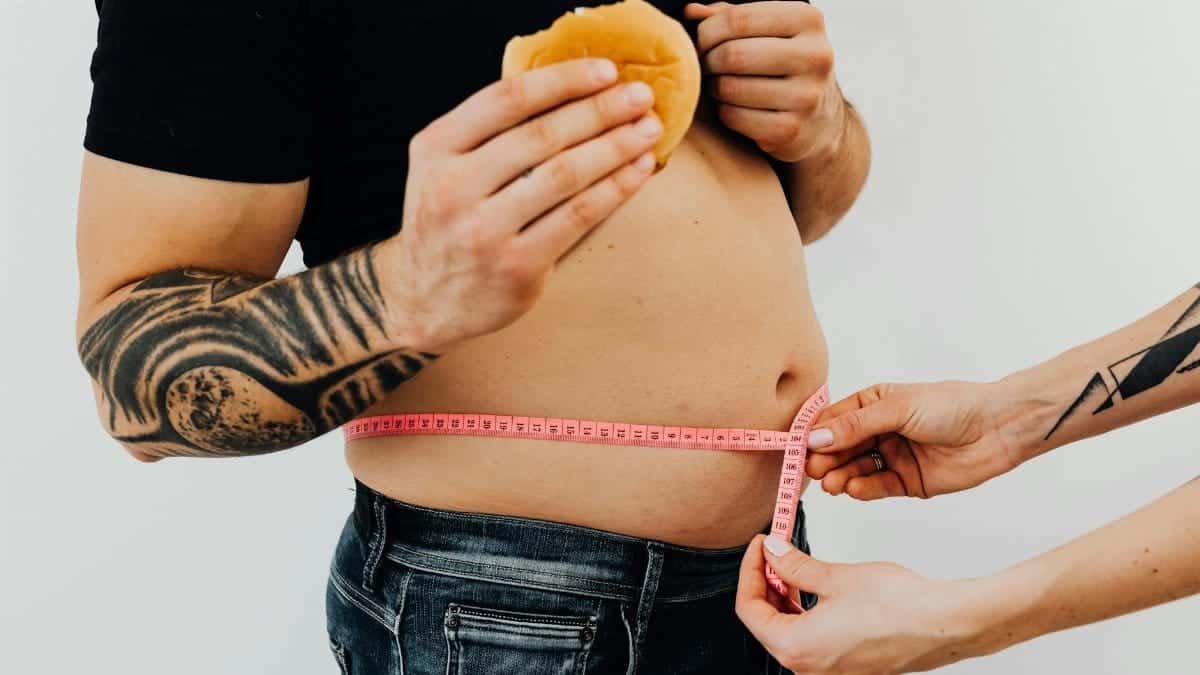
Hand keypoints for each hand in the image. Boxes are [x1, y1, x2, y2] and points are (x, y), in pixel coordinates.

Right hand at [382, 59, 662, 351]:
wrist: (423, 300)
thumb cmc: (447, 222)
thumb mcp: (443, 167)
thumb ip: (489, 134)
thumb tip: (572, 91)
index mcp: (435, 148)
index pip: (506, 99)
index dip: (562, 80)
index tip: (605, 70)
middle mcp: (454, 186)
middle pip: (542, 135)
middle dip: (600, 110)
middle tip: (640, 96)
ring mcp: (485, 230)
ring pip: (565, 175)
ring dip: (615, 146)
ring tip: (647, 129)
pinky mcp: (517, 266)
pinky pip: (578, 216)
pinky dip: (615, 189)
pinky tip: (638, 171)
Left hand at [685, 2, 844, 161]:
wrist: (819, 120)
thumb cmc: (782, 66)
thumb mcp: (767, 32)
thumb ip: (730, 17)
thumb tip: (693, 12)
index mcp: (808, 19)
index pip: (738, 18)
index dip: (707, 32)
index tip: (702, 43)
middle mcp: (815, 56)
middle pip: (732, 54)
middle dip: (709, 62)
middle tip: (709, 67)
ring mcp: (806, 96)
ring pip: (730, 88)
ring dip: (715, 88)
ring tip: (722, 86)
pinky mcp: (791, 130)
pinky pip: (734, 117)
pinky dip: (724, 112)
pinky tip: (735, 107)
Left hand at [737, 535, 985, 673]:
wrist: (943, 624)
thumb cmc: (897, 605)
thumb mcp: (834, 577)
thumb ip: (794, 566)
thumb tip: (773, 552)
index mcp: (795, 647)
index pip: (749, 609)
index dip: (750, 571)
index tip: (760, 545)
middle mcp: (807, 667)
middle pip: (765, 622)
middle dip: (765, 583)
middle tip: (775, 550)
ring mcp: (827, 670)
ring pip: (787, 631)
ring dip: (785, 596)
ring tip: (795, 564)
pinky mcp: (845, 665)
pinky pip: (810, 638)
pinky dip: (805, 611)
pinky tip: (815, 587)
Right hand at [805, 381, 1024, 499]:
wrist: (998, 429)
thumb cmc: (952, 406)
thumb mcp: (897, 407)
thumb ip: (856, 425)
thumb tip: (816, 437)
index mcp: (872, 404)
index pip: (834, 420)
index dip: (815, 434)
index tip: (798, 448)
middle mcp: (878, 431)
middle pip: (840, 448)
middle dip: (825, 459)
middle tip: (812, 470)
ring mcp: (892, 456)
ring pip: (855, 469)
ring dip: (840, 476)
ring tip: (831, 483)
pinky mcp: (906, 481)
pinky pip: (877, 487)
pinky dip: (862, 489)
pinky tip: (852, 488)